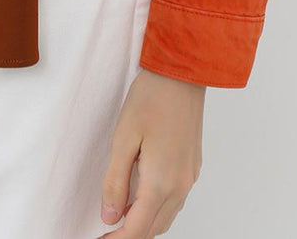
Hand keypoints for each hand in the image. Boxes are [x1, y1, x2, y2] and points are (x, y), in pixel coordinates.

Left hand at [98, 69, 203, 235]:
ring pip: (166, 217)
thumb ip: (115, 181)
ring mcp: (189, 177)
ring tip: (119, 216)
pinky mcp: (192, 167)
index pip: (137, 229)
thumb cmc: (151, 99)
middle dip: (129, 234)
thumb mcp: (123, 139)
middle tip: (105, 231)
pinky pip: (174, 201)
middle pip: (153, 228)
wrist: (183, 74)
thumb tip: (109, 216)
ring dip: (143, 223)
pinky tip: (140, 197)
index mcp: (161, 182)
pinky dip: (156, 208)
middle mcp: (179, 186)